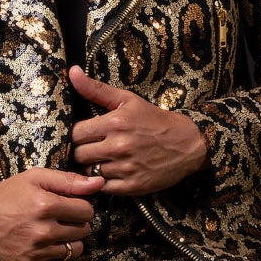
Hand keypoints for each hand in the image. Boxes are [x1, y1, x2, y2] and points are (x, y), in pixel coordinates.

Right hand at [0, 166, 105, 260]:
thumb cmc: (5, 195)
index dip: (81, 206)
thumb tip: (99, 183)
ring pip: (76, 250)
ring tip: (55, 232)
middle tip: (60, 218)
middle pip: (84, 230)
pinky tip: (49, 246)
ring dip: (71, 240)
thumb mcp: (33, 178)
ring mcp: (37, 252)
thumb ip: (68, 180)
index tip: (69, 205)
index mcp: (45, 205)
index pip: (87, 210)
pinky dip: (60, 257)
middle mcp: (43, 231)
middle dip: (77, 222)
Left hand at [67, 65, 208, 194]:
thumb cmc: (154, 120)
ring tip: (102, 160)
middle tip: (92, 148)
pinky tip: (111, 172)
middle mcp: (118, 147)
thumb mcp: (127, 99)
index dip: (76, 135)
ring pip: (89, 172)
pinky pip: (103, 188)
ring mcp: (125, 168)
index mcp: (114, 123)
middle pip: (78, 155)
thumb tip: (72, 72)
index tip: (85, 135)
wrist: (187, 144)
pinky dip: (103, 182)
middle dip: (82, 151)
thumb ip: (96, 89)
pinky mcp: (132, 186)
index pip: (75, 134)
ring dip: (91, 167)